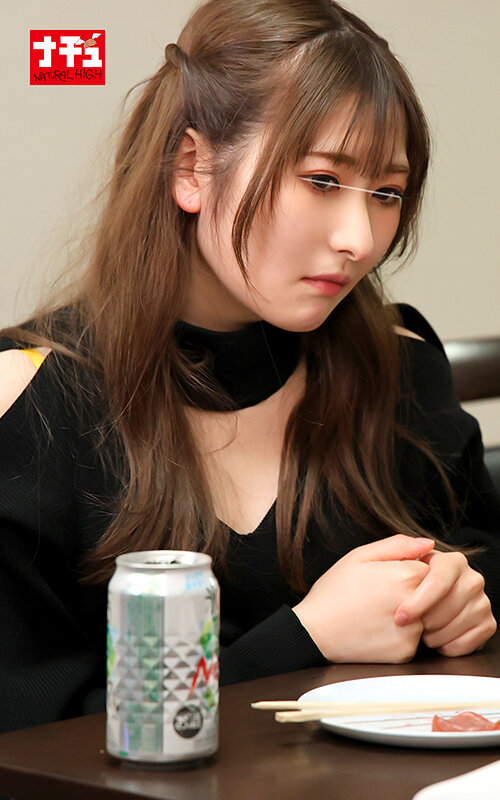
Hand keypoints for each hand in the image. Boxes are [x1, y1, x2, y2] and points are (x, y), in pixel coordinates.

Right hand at [292, 534, 433, 663]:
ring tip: (376, 612)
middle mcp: (415, 605)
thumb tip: (429, 544)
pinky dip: (399, 634)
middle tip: (380, 596)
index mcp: (405, 576)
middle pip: (431, 593)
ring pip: (424, 617)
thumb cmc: (334, 591)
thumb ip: (398, 545)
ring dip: (408, 614)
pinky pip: (412, 638)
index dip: (406, 570)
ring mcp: (411, 632)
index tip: (386, 577)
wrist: (314, 631)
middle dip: (411, 592)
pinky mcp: (405, 652)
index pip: (430, 567)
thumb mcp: (360, 557)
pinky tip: (377, 629)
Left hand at [394, 550, 496, 655]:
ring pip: (456, 627)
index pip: (439, 583)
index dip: (418, 603)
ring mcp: (482, 602)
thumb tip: (427, 543)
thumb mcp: (391, 561)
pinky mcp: (487, 624)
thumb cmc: (398, 583)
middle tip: (409, 624)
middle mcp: (472, 580)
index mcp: (453, 561)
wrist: (412, 605)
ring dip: (432, 635)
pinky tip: (435, 638)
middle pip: (447, 607)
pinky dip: (446, 647)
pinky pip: (466, 644)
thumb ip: (401, 546)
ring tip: (420, 629)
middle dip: (423, 621)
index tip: (400, 618)